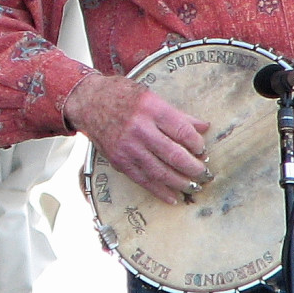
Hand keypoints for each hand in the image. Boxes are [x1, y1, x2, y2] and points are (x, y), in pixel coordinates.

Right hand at [64, 74, 210, 203]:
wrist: (88, 102)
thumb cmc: (122, 96)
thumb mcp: (151, 97)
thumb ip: (177, 115)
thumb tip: (203, 127)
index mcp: (151, 109)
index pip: (182, 131)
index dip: (197, 144)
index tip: (202, 150)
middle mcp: (139, 128)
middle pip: (174, 154)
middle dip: (194, 168)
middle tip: (205, 174)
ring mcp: (128, 147)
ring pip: (160, 171)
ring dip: (181, 183)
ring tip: (194, 187)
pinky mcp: (119, 161)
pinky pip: (143, 180)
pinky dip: (160, 191)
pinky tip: (173, 197)